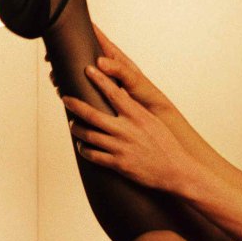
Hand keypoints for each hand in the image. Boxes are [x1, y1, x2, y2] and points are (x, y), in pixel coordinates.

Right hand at [45, 27, 178, 123]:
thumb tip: (99, 62)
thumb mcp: (135, 80)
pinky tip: (63, 91)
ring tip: (55, 77)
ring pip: (80, 72)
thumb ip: (119, 70)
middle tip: (52, 58)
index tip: (69, 23)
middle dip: (67, 55)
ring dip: (66, 73)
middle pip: (83, 55)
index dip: (84, 29)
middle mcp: (107, 68)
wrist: (153, 118)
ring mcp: (102, 82)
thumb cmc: (148, 96)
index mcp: (116, 59)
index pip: (97, 38)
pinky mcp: (100, 95)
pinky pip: (82, 88)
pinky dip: (71, 88)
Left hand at [62, 66, 199, 198]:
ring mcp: (120, 147)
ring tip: (73, 124)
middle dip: (75, 104)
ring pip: (88, 135)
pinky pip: (93, 155)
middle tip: (65, 97)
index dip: (99, 79)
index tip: (87, 69)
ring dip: (77, 129)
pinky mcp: (118, 164)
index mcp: (137, 116)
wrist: (176, 171)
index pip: (114, 93)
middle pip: (92, 114)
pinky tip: (82, 146)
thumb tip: (121, 94)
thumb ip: (135, 109)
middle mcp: (126, 130)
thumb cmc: (166, 144)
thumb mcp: (153, 121)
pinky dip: (84, 149)